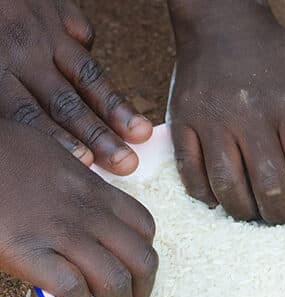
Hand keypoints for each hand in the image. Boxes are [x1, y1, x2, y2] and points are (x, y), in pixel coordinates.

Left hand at [0, 0, 151, 174]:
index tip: (86, 163)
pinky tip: (107, 82)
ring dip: (116, 108)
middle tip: (127, 162)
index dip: (61, 141)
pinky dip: (94, 58)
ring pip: (88, 75)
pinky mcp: (59, 9)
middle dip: (100, 136)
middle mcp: (23, 51)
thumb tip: (33, 136)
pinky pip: (83, 36)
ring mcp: (46, 29)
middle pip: (67, 103)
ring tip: (141, 132)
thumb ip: (2, 99)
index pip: (30, 115)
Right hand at [0, 121, 157, 296]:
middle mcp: (89, 213)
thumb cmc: (8, 153)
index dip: (144, 253)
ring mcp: (61, 233)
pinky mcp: (27, 251)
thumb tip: (91, 210)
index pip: (145, 227)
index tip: (133, 267)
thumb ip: (82, 188)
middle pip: (141, 259)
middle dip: (142, 289)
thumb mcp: (59, 160)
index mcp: (97, 190)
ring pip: (114, 280)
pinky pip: (72, 288)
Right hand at [167, 0, 284, 223]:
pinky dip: (205, 195)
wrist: (221, 26)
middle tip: (283, 217)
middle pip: (268, 186)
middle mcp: (249, 114)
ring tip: (254, 214)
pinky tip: (220, 200)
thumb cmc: (278, 55)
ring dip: (244, 212)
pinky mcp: (182, 122)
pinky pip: (190, 172)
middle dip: (280, 214)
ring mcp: (211, 119)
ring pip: (227, 186)